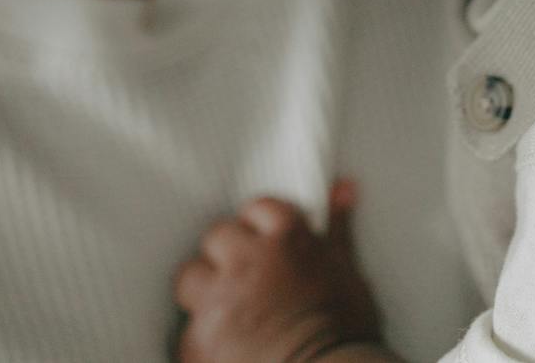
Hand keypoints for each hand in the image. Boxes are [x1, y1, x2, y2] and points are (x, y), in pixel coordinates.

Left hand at [174, 179, 386, 362]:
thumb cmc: (345, 332)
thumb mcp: (348, 273)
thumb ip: (336, 228)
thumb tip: (343, 188)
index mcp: (286, 239)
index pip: (257, 209)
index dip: (261, 226)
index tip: (266, 242)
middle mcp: (246, 263)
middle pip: (217, 238)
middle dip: (228, 255)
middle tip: (248, 281)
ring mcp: (218, 303)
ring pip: (191, 279)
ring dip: (205, 292)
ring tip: (229, 315)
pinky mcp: (198, 343)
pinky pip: (186, 332)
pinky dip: (202, 340)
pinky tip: (226, 350)